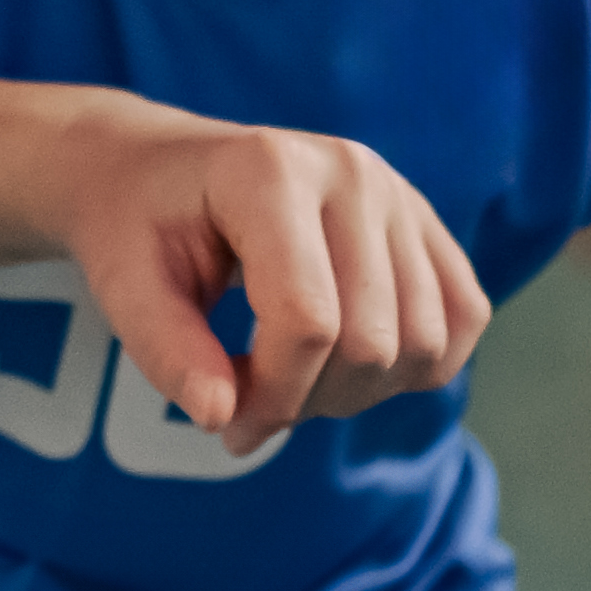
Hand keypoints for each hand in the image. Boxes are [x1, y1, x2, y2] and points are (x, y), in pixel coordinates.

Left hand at [52, 114, 488, 444]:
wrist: (156, 169)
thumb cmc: (136, 226)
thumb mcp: (125, 286)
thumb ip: (169, 353)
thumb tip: (222, 418)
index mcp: (270, 171)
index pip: (308, 321)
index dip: (274, 397)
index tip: (228, 422)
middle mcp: (351, 170)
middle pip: (372, 341)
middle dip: (311, 401)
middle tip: (251, 403)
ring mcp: (397, 190)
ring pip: (424, 342)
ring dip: (360, 391)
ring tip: (294, 378)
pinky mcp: (422, 218)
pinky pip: (465, 315)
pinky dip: (419, 364)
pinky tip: (350, 362)